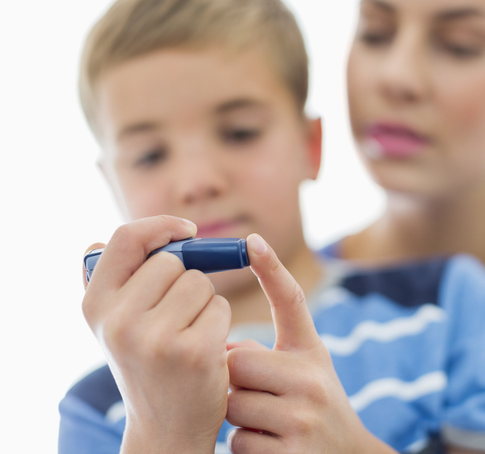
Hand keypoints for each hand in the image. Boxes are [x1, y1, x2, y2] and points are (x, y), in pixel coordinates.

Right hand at [82, 216, 230, 453]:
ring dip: (205, 302)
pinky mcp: (193, 351)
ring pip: (200, 283)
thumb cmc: (148, 364)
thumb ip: (111, 283)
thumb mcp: (115, 326)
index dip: (160, 226)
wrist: (167, 427)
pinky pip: (220, 307)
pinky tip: (206, 350)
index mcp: (95, 306)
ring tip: (189, 335)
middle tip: (178, 316)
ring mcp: (155, 338)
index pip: (126, 239)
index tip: (187, 231)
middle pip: (173, 261)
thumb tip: (98, 241)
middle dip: (186, 279)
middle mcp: (119, 321)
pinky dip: (220, 322)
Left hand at [226, 234, 395, 453]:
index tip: (252, 240)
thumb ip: (266, 353)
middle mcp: (312, 380)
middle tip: (258, 393)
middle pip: (238, 361)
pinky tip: (269, 446)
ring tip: (267, 421)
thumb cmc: (315, 406)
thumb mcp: (305, 371)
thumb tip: (218, 341)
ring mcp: (301, 419)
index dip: (271, 269)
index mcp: (312, 353)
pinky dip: (245, 446)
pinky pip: (237, 442)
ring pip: (232, 405)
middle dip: (235, 378)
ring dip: (238, 415)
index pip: (291, 303)